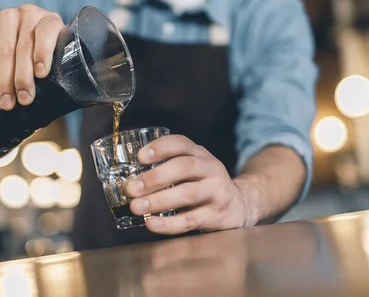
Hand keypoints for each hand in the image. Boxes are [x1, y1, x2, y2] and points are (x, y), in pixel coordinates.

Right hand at [0, 4, 64, 109]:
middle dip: (23, 77)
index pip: (47, 33)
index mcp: (51, 20)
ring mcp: (7, 15)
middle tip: (24, 100)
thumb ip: (58, 65)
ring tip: (7, 101)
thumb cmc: (40, 48)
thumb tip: (63, 98)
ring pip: (5, 51)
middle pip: (24, 47)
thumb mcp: (54, 50)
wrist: (13, 28)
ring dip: (4, 80)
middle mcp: (30, 13)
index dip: (43, 53)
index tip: (41, 74)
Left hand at [125, 135, 254, 234]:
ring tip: (136, 206)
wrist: (240, 205)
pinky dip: (169, 224)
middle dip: (154, 177)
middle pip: (183, 168)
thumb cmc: (204, 185)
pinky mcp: (216, 215)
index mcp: (200, 155)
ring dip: (158, 200)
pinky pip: (190, 220)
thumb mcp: (193, 169)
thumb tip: (128, 179)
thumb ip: (168, 168)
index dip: (160, 147)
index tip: (140, 157)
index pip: (181, 143)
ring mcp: (216, 192)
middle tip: (131, 188)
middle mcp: (211, 169)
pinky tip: (152, 224)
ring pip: (187, 194)